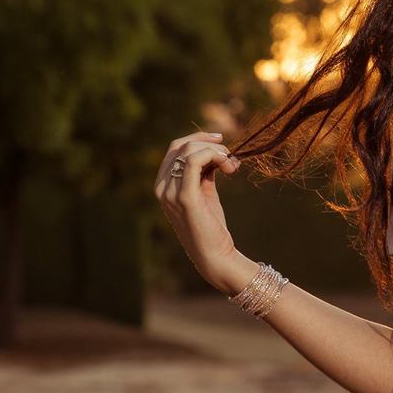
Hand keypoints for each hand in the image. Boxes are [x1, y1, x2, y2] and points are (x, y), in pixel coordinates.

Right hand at [154, 131, 242, 283]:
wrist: (215, 254)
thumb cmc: (211, 225)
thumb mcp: (204, 192)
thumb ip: (204, 171)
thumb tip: (215, 150)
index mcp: (163, 185)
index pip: (175, 148)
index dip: (198, 138)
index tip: (221, 140)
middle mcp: (162, 187)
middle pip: (181, 146)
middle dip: (208, 143)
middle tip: (230, 155)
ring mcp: (170, 192)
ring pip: (189, 150)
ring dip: (215, 151)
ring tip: (231, 165)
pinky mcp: (184, 196)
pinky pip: (194, 160)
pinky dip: (213, 155)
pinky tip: (227, 166)